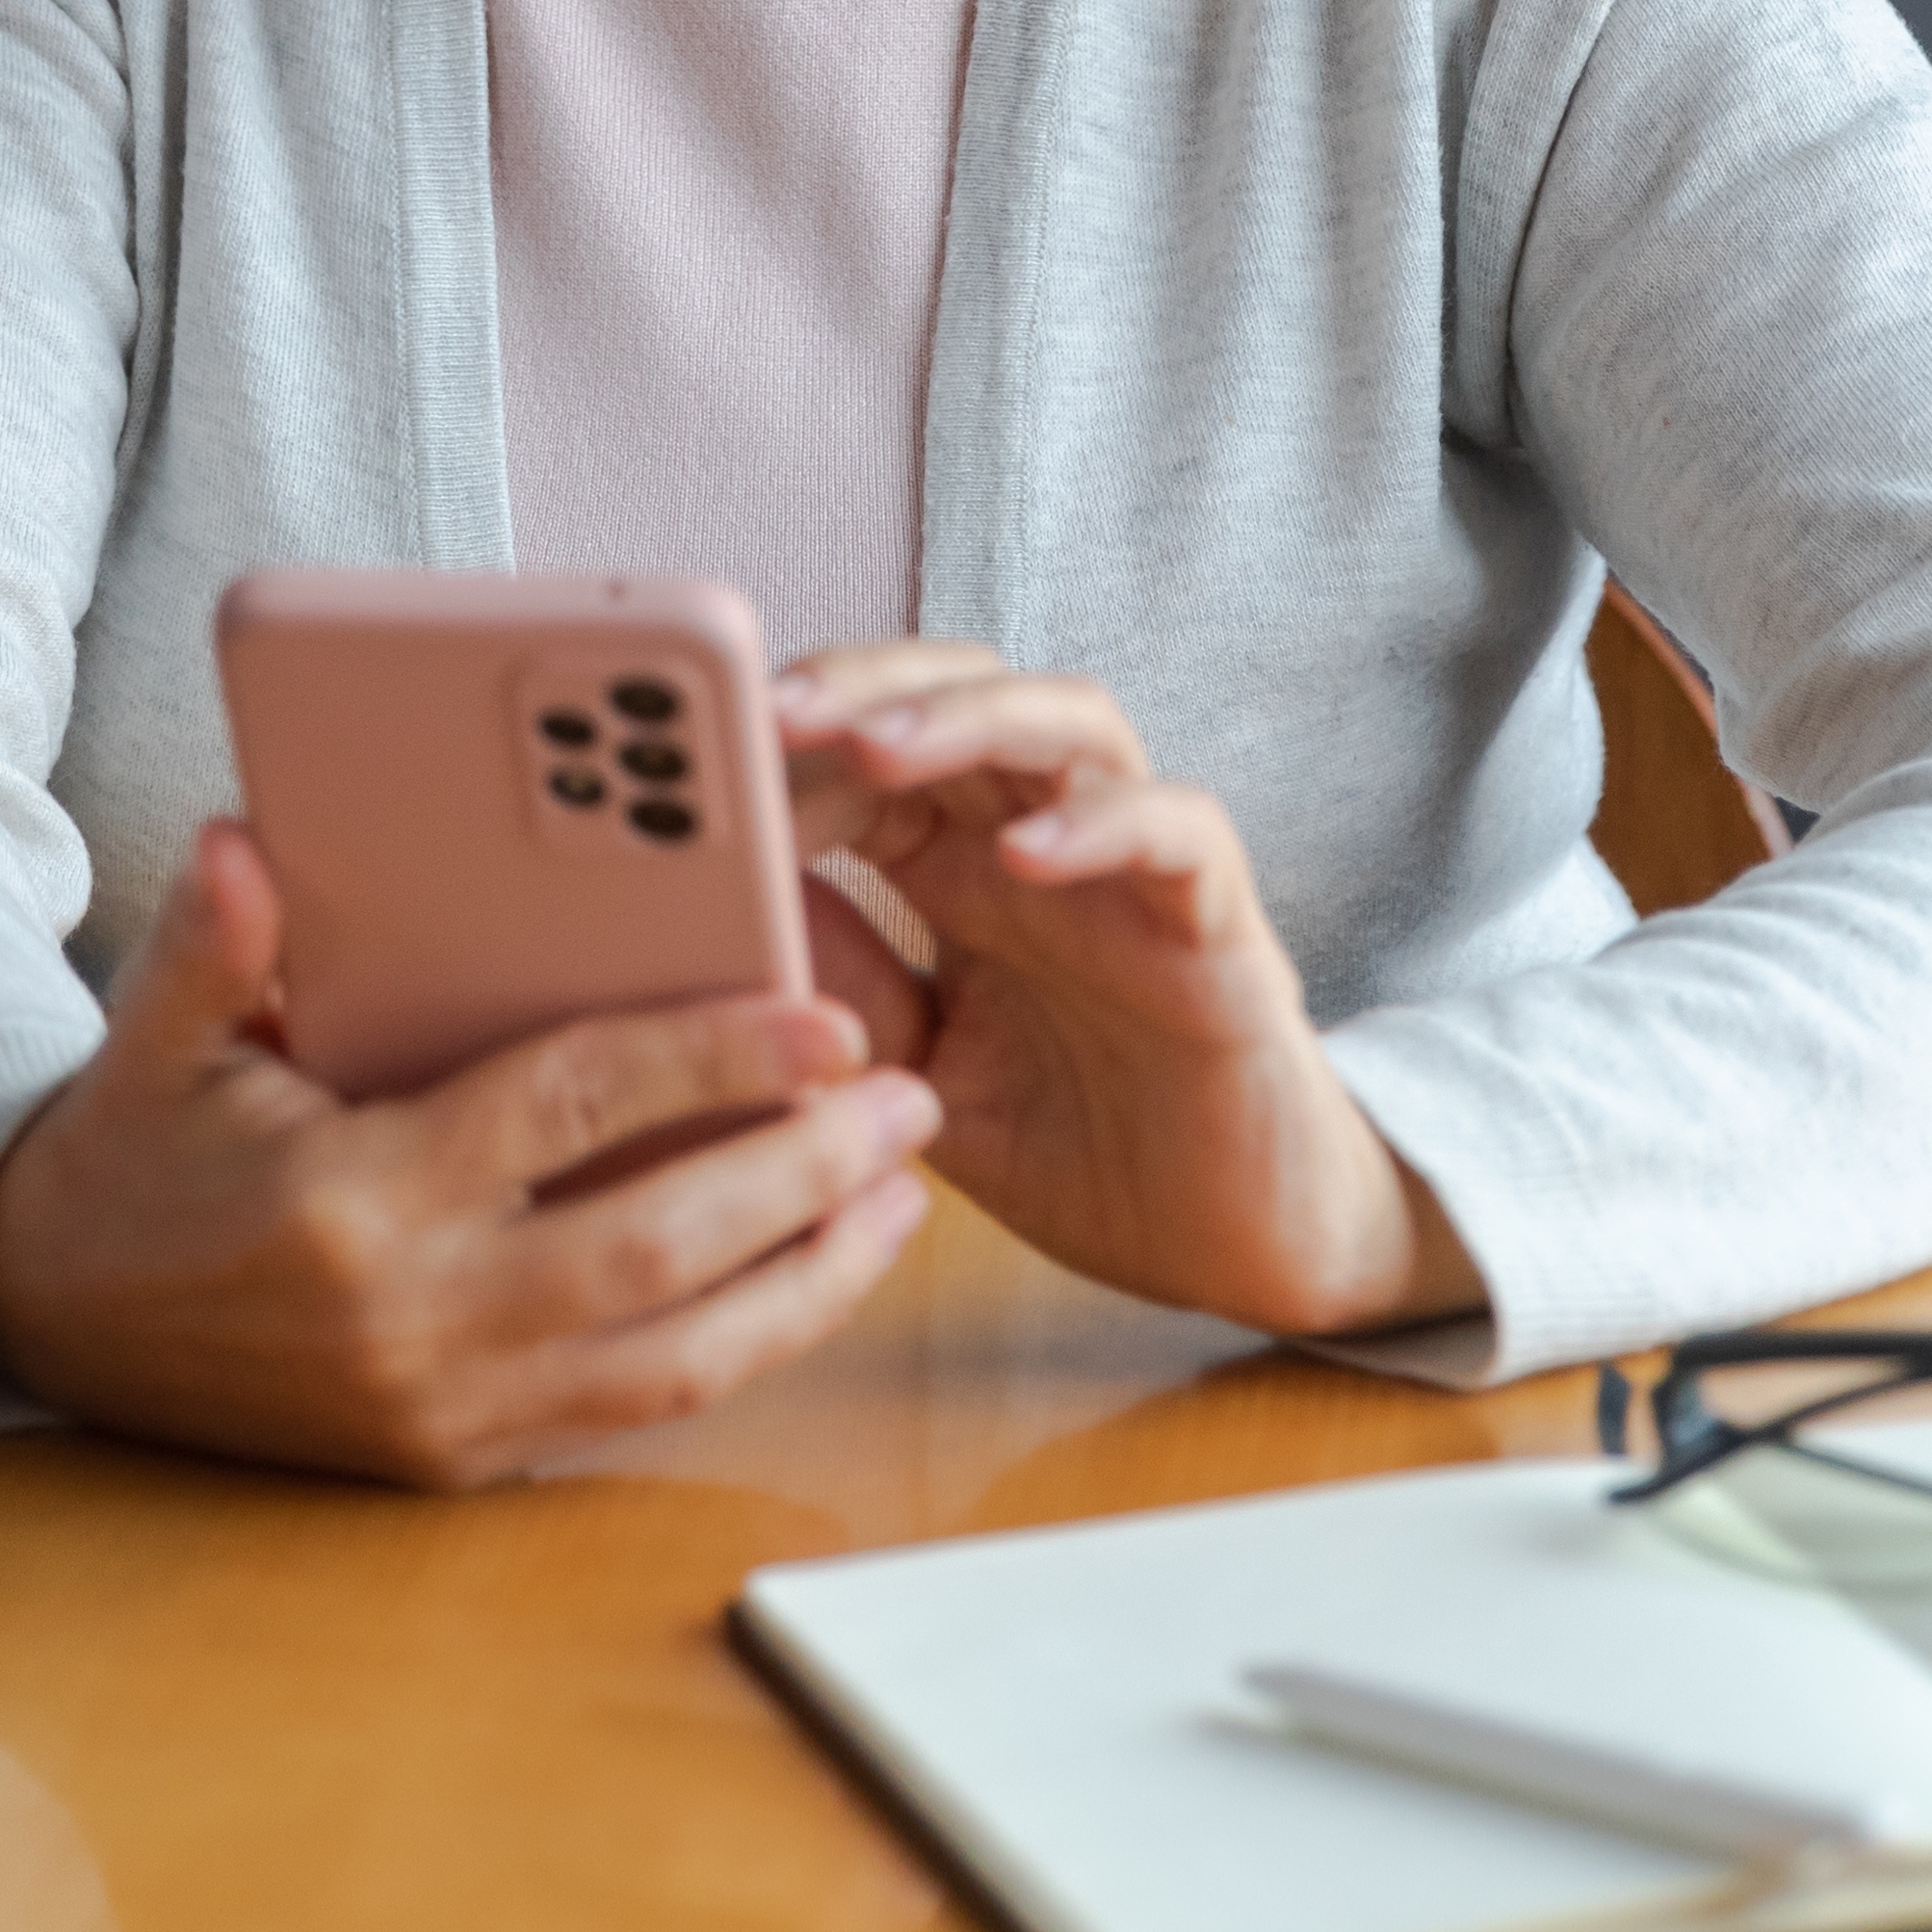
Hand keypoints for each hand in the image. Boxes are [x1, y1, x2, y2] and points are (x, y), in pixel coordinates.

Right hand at [0, 821, 938, 1487]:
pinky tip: (810, 1283)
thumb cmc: (130, 1156)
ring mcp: (442, 1410)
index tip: (823, 1020)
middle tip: (910, 1102)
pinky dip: (739, 1351)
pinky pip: (632, 1411)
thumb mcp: (149, 1040)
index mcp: (355, 1198)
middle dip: (802, 1176)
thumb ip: (210, 943)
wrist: (48, 1323)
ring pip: (674, 1360)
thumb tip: (242, 838)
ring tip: (902, 1200)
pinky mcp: (456, 1464)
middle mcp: (415, 1321)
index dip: (706, 1061)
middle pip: (655, 1247)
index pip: (567, 1113)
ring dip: (807, 1283)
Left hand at [777, 644, 1476, 1344]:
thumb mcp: (918, 1078)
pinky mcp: (1222, 928)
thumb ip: (844, 989)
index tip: (698, 763)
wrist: (1233, 1247)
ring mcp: (1138, 875)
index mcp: (961, 873)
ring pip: (1070, 725)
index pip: (871, 754)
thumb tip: (730, 905)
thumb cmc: (1085, 1149)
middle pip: (962, 694)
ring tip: (877, 743)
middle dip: (862, 684)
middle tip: (771, 710)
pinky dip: (1106, 824)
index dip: (791, 744)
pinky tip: (1027, 853)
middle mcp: (1046, 846)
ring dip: (970, 718)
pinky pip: (1180, 835)